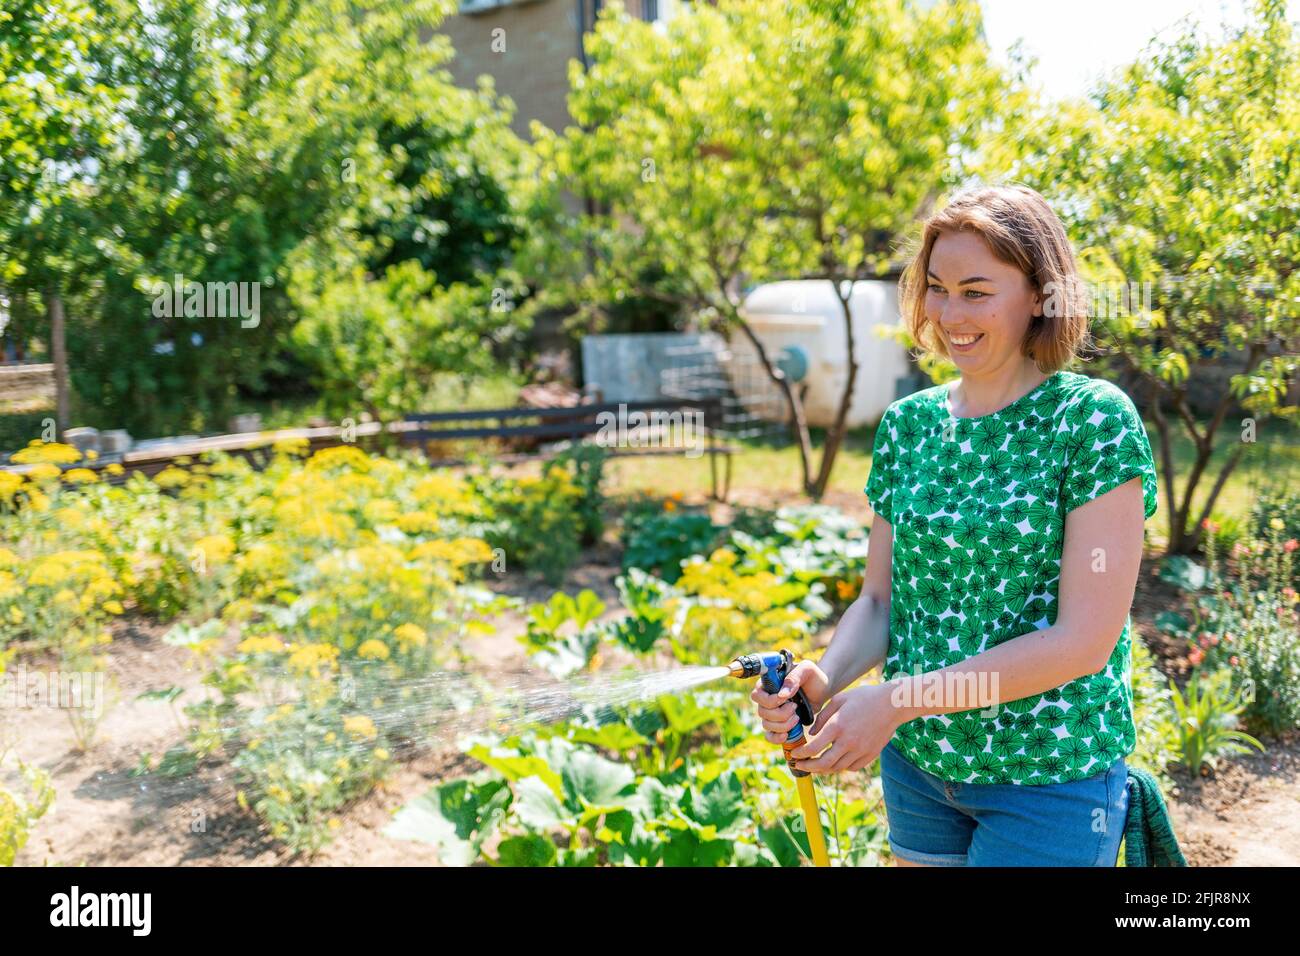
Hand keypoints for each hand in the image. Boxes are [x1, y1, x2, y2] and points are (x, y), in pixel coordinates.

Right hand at [750, 660, 830, 743]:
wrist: (823, 689)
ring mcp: (772, 712)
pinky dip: (776, 738)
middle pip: (762, 712)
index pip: (757, 695)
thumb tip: (781, 695)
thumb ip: (794, 678)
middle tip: (795, 707)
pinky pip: (769, 736)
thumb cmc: (813, 677)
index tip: (786, 699)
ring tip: (797, 718)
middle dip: (780, 714)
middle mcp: (767, 698)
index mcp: (768, 683)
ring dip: (782, 725)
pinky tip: (786, 735)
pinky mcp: (779, 724)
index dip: (769, 701)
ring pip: (766, 725)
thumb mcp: (806, 670)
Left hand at [787, 683, 901, 773]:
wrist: (892, 704)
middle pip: (824, 764)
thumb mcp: (839, 700)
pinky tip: (835, 761)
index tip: (793, 754)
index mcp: (838, 726)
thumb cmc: (864, 698)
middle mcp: (848, 741)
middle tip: (798, 765)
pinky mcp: (870, 755)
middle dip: (808, 767)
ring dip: (823, 769)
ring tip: (814, 765)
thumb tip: (810, 733)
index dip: (800, 754)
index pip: (813, 747)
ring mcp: (860, 750)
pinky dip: (840, 766)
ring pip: (837, 768)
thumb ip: (822, 717)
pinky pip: (851, 767)